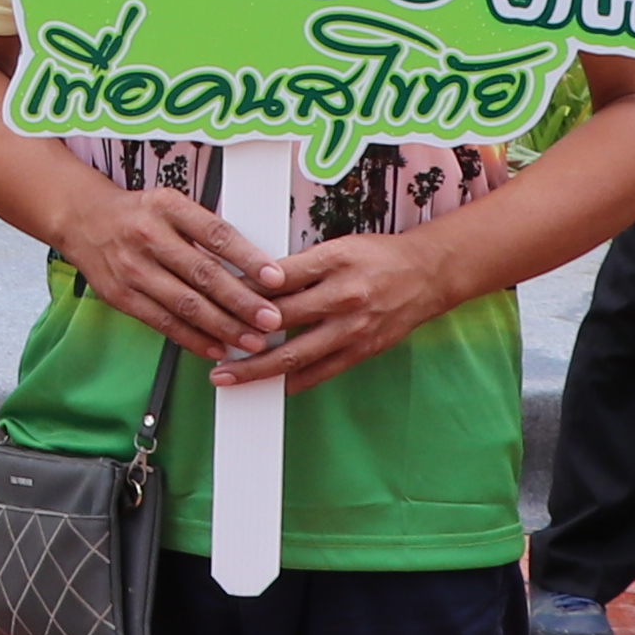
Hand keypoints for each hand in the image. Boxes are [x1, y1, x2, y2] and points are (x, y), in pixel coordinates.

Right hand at [43, 167, 280, 368]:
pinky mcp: (122, 296)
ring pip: (185, 303)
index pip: (215, 234)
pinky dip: (193, 338)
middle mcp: (148, 236)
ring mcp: (132, 268)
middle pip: (203, 274)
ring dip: (223, 326)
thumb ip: (205, 231)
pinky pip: (163, 322)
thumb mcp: (171, 204)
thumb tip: (254, 266)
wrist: (83, 220)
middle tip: (272, 319)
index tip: (276, 278)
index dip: (248, 258)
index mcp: (167, 207)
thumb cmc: (138, 214)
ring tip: (251, 340)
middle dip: (242, 301)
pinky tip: (216, 348)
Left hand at [234, 230, 462, 392]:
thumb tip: (253, 281)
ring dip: (257, 368)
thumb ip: (298, 266)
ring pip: (295, 354)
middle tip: (207, 343)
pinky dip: (294, 381)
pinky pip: (321, 371)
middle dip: (239, 334)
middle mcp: (343, 296)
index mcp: (334, 261)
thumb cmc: (376, 257)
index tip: (212, 300)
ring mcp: (353, 328)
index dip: (241, 291)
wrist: (427, 275)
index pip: (276, 277)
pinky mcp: (363, 350)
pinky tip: (271, 386)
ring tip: (227, 377)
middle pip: (279, 319)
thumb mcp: (337, 247)